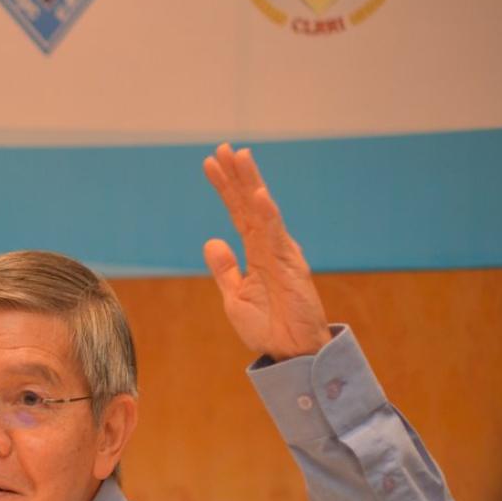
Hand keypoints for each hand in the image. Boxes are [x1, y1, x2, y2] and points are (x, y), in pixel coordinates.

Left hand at [202, 143, 330, 360]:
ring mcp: (282, 253)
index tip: (209, 164)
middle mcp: (270, 246)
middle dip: (237, 176)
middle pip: (250, 204)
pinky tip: (260, 196)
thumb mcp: (235, 295)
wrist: (288, 352)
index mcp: (256, 252)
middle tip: (224, 148)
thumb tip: (211, 242)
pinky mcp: (291, 267)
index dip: (225, 189)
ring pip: (264, 211)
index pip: (238, 213)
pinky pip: (277, 237)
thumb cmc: (267, 326)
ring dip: (251, 183)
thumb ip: (225, 268)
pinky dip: (269, 217)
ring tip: (240, 157)